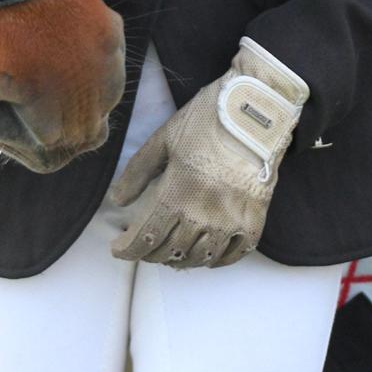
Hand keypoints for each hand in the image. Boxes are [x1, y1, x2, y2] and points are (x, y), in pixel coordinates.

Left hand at [109, 37, 307, 268]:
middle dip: (151, 254)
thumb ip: (138, 172)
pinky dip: (217, 260)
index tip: (118, 250)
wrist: (255, 110)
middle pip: (171, 250)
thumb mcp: (164, 138)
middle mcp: (204, 214)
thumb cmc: (206, 119)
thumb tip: (116, 200)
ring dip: (181, 260)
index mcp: (178, 192)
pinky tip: (206, 255)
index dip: (129, 249)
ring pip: (201, 257)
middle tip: (143, 248)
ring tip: (170, 253)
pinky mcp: (255, 220)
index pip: (147, 236)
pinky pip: (234, 254)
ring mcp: (232, 220)